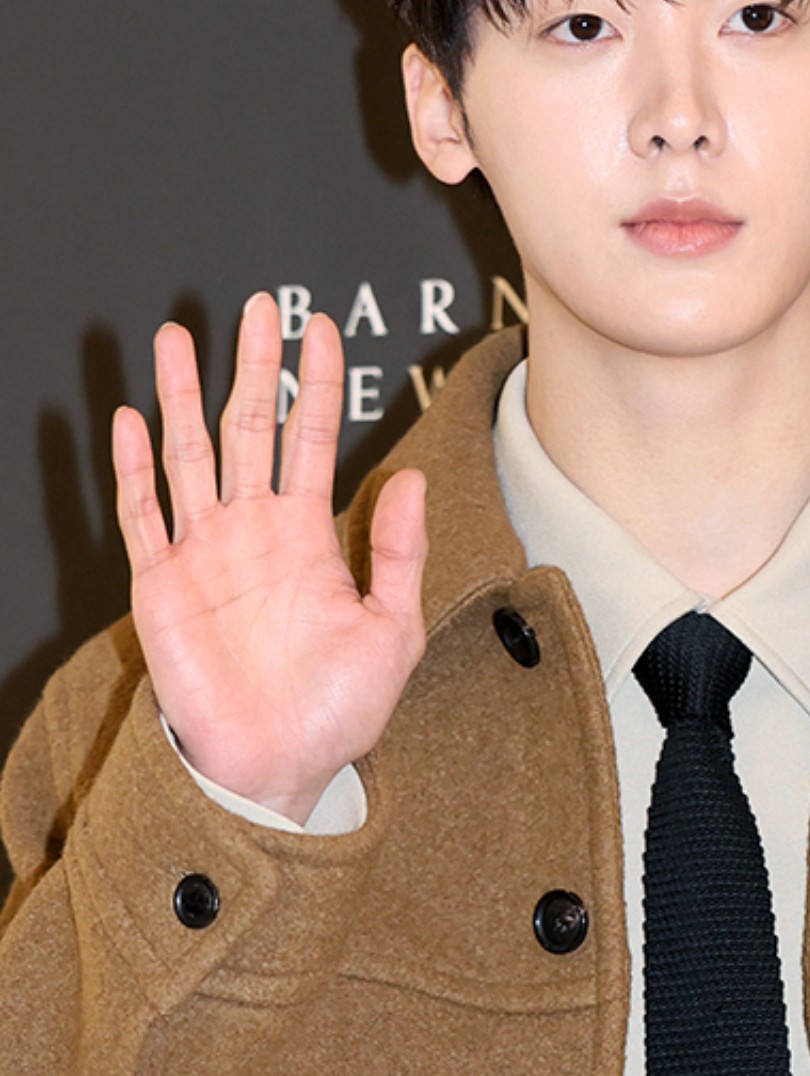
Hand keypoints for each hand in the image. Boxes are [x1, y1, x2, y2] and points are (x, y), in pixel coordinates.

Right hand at [112, 292, 427, 824]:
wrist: (276, 769)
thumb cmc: (337, 711)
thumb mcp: (393, 629)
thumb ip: (399, 553)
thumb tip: (412, 478)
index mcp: (308, 536)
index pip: (312, 437)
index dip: (317, 383)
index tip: (322, 329)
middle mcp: (254, 531)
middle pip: (249, 427)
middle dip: (252, 366)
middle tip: (256, 306)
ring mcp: (204, 552)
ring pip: (190, 453)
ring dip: (182, 396)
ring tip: (174, 337)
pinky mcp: (161, 584)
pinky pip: (143, 514)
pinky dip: (134, 468)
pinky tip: (131, 420)